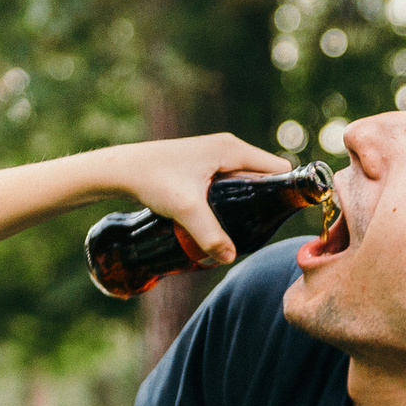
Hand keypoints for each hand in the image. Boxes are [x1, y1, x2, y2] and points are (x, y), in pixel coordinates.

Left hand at [103, 134, 292, 263]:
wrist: (122, 170)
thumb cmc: (154, 180)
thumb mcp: (185, 209)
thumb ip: (210, 234)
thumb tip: (230, 257)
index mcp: (232, 149)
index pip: (278, 168)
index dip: (284, 192)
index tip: (278, 217)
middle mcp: (227, 147)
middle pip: (264, 175)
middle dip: (264, 200)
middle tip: (257, 227)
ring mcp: (214, 154)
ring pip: (246, 179)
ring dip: (247, 200)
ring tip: (241, 226)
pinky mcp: (203, 163)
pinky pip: (231, 180)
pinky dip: (233, 197)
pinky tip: (223, 218)